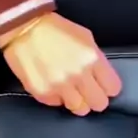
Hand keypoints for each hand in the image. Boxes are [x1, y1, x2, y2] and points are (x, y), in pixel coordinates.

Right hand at [0, 13, 121, 115]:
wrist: (23, 28)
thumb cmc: (55, 30)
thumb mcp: (86, 38)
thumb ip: (97, 59)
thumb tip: (102, 77)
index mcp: (92, 59)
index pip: (113, 88)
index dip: (108, 87)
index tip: (103, 85)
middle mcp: (78, 75)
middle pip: (99, 104)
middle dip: (95, 98)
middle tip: (88, 91)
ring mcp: (59, 86)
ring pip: (79, 109)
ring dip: (76, 100)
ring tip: (69, 88)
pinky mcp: (43, 93)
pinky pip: (57, 104)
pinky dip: (57, 97)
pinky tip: (53, 83)